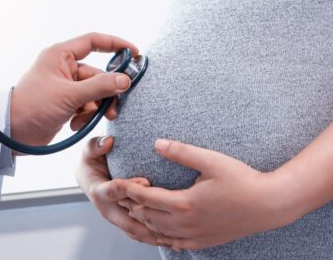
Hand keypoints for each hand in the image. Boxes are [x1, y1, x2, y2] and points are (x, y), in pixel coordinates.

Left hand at [11, 32, 137, 146]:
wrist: (14, 133)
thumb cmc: (33, 106)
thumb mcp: (70, 95)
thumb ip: (100, 87)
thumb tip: (125, 80)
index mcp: (61, 56)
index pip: (93, 42)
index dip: (115, 45)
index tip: (133, 53)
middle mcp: (64, 69)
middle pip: (98, 75)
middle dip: (106, 92)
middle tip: (113, 108)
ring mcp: (67, 87)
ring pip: (95, 93)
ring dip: (96, 107)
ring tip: (90, 119)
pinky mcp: (67, 103)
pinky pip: (87, 105)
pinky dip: (86, 115)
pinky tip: (76, 124)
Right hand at [76, 136, 161, 245]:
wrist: (90, 177)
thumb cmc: (91, 162)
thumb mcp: (89, 151)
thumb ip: (95, 145)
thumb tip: (108, 142)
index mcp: (98, 191)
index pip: (114, 191)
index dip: (129, 187)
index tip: (146, 181)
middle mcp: (107, 208)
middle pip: (128, 220)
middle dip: (148, 221)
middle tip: (168, 219)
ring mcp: (116, 217)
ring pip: (135, 231)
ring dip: (153, 235)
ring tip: (175, 236)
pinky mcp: (124, 221)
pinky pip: (138, 234)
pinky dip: (153, 238)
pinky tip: (171, 240)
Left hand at [118, 139, 297, 249]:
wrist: (268, 205)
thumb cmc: (241, 180)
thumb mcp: (211, 160)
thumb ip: (181, 152)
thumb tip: (157, 143)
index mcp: (184, 203)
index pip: (145, 198)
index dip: (129, 189)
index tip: (119, 182)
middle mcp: (185, 223)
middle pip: (146, 216)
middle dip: (132, 205)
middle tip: (124, 194)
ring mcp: (194, 235)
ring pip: (157, 232)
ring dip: (142, 221)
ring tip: (134, 209)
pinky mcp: (202, 241)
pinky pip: (173, 243)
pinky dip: (159, 236)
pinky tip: (157, 230)